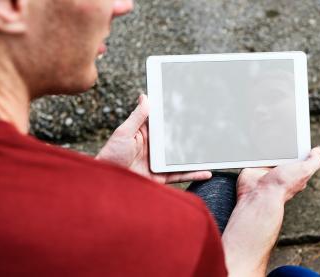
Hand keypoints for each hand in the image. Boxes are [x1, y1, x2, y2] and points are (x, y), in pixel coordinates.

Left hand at [95, 94, 211, 183]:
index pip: (164, 123)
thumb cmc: (110, 155)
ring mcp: (159, 163)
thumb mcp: (124, 132)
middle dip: (192, 135)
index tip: (190, 108)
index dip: (175, 117)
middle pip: (177, 140)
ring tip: (212, 150)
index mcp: (146, 135)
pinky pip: (181, 175)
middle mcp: (155, 149)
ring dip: (197, 155)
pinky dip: (194, 174)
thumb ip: (137, 117)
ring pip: (182, 158)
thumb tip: (145, 96)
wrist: (106, 183)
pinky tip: (207, 172)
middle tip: (209, 127)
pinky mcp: (161, 177)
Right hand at [222, 147, 319, 276]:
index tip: (296, 135)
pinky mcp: (254, 167)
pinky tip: (254, 145)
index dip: (298, 146)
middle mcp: (281, 171)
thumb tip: (317, 151)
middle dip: (282, 143)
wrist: (259, 194)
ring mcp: (267, 169)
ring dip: (266, 145)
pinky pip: (254, 155)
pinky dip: (253, 150)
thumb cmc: (282, 186)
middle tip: (279, 134)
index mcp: (294, 172)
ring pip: (268, 152)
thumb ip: (314, 161)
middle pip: (283, 152)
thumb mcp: (305, 171)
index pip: (298, 156)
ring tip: (266, 139)